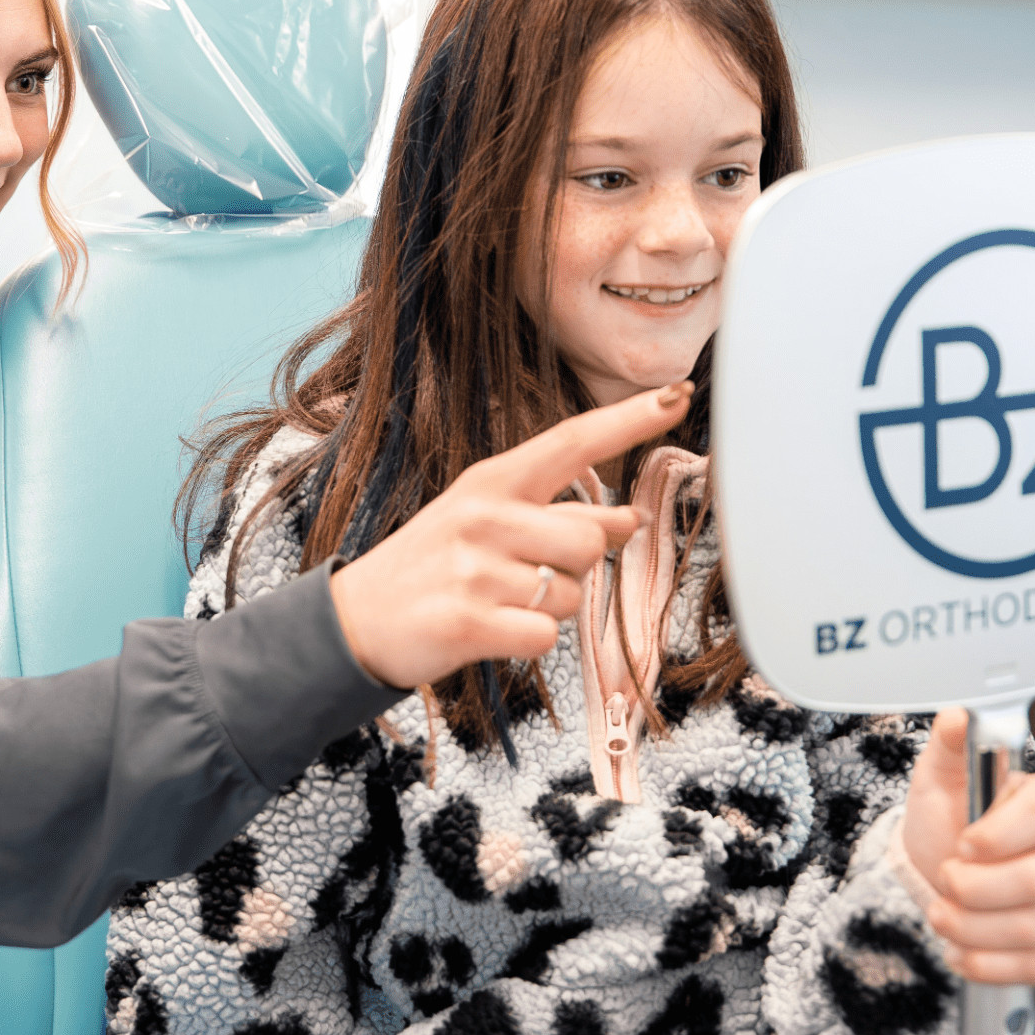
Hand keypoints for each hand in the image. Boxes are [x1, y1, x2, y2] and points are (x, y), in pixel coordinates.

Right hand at [329, 382, 691, 688]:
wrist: (356, 619)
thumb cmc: (433, 566)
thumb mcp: (488, 524)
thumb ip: (557, 516)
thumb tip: (631, 519)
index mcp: (491, 481)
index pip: (572, 441)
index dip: (629, 420)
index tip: (677, 394)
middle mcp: (484, 514)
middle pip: (591, 536)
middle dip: (575, 565)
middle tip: (524, 573)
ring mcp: (475, 566)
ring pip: (572, 593)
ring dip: (550, 607)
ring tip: (500, 601)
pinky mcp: (468, 619)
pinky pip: (545, 635)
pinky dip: (529, 640)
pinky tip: (492, 630)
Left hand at [905, 708, 1034, 983]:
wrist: (951, 866)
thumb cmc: (951, 816)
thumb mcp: (941, 776)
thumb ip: (949, 747)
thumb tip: (957, 718)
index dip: (1000, 835)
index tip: (964, 845)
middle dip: (975, 888)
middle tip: (945, 879)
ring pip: (1033, 930)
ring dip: (973, 930)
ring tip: (942, 915)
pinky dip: (989, 965)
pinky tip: (960, 952)